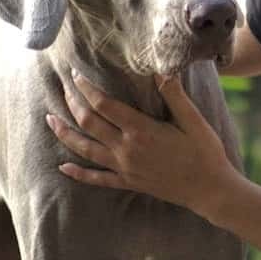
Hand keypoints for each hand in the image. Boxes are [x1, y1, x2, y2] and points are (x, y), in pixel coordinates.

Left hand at [47, 70, 234, 218]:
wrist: (210, 191)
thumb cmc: (205, 153)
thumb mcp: (193, 120)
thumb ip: (174, 95)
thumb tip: (161, 69)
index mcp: (141, 130)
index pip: (104, 105)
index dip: (86, 88)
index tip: (76, 74)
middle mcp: (127, 149)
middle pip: (89, 124)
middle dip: (73, 104)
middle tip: (63, 89)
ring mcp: (125, 168)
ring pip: (85, 150)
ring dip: (65, 134)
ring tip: (50, 120)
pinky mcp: (128, 182)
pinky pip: (97, 179)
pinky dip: (78, 173)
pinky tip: (63, 168)